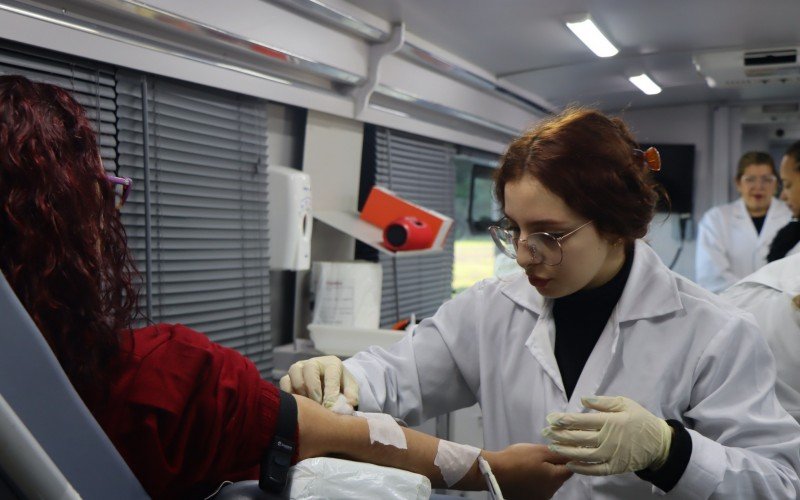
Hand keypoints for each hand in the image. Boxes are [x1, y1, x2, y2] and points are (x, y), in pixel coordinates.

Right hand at [279, 355, 358, 408]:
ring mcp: (299, 368)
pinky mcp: (288, 376)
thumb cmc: (340, 387)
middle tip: (318, 406)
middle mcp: (314, 362)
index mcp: (332, 363)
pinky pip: (284, 383)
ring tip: (309, 405)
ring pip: (295, 376)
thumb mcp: (350, 389)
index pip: (330, 375)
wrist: (328, 383)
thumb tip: (348, 406)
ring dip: (302, 393)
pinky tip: (300, 404)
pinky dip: (291, 395)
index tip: (331, 407)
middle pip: (309, 371)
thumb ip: (352, 396)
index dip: (330, 392)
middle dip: (314, 392)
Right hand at [483, 444, 571, 499]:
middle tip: (538, 457)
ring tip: (529, 465)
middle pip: (559, 477)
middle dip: (553, 466)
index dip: (565, 458)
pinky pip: (538, 489)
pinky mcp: (529, 499)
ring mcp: (540, 498)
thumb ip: (559, 454)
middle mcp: (551, 492)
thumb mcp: (540, 451)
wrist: (494, 472)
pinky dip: (534, 482)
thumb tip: (573, 456)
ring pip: (548, 483)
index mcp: (555, 479)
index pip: (571, 468)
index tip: (556, 451)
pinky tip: (524, 474)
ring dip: (544, 475)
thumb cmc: (518, 458)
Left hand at [542, 396, 671, 475]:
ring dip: (566, 451)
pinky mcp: (615, 467)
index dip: (563, 420)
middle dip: (559, 435)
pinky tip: (570, 464)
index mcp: (610, 421)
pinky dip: (581, 468)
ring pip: (583, 454)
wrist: (659, 443)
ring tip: (552, 447)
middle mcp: (608, 439)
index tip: (550, 419)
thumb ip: (603, 402)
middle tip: (545, 433)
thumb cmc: (640, 420)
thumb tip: (584, 399)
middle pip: (578, 438)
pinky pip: (595, 470)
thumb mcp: (625, 404)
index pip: (581, 420)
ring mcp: (611, 455)